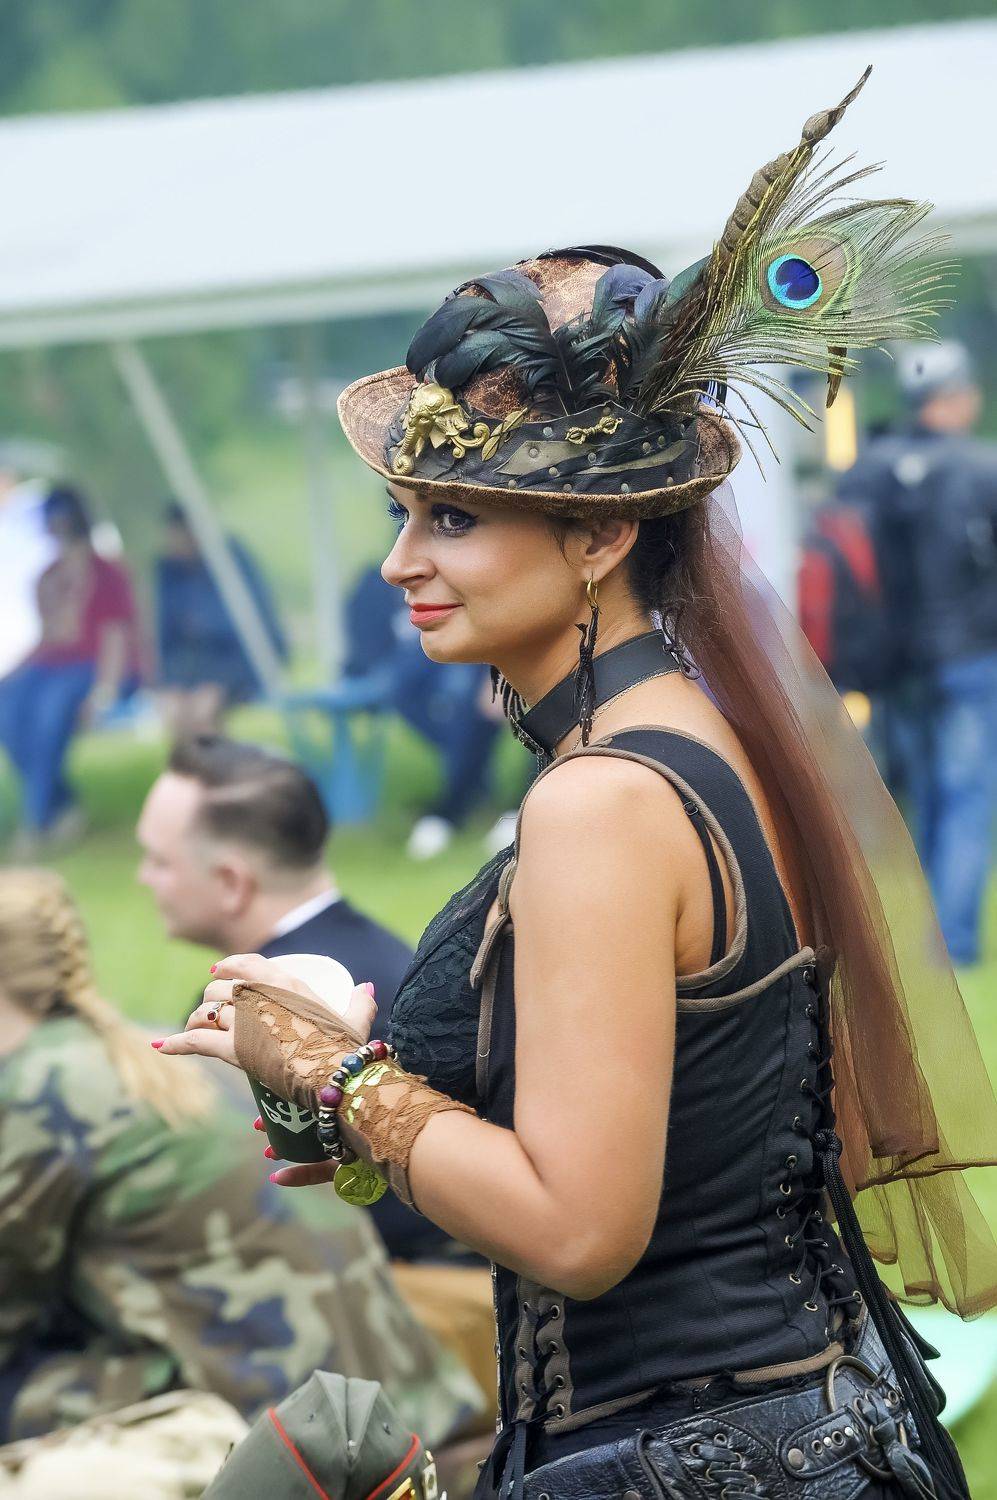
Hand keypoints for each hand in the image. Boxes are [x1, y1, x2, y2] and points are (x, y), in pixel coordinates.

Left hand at [153, 952, 376, 1069]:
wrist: (337, 1077)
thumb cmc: (348, 1050)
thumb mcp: (355, 1021)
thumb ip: (360, 1002)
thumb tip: (365, 987)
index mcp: (288, 984)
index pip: (249, 964)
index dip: (230, 966)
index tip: (218, 971)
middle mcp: (262, 996)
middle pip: (222, 989)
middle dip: (212, 999)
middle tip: (212, 1012)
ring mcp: (246, 1021)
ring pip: (207, 1012)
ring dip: (198, 1020)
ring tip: (195, 1028)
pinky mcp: (234, 1048)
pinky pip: (196, 1041)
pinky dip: (176, 1044)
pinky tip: (160, 1045)